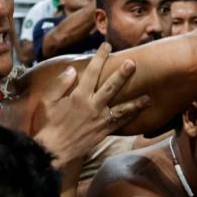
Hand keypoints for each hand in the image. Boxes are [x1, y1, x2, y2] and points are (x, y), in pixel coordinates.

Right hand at [33, 43, 150, 168]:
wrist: (54, 150)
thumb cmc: (49, 124)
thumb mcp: (48, 101)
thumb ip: (60, 83)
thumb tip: (72, 70)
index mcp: (79, 96)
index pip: (92, 72)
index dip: (100, 57)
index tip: (106, 46)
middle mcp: (92, 106)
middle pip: (111, 87)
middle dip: (122, 74)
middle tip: (133, 63)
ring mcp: (100, 120)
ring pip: (121, 108)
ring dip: (135, 102)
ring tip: (148, 97)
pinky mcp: (103, 131)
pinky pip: (119, 124)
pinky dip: (130, 118)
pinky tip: (138, 114)